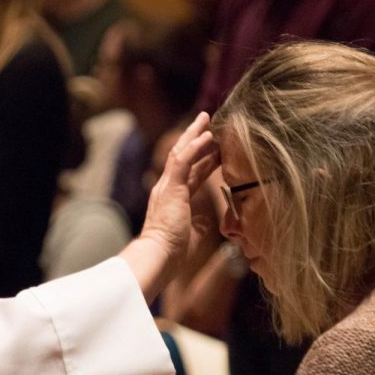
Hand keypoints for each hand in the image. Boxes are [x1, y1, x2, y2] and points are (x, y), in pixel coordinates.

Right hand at [143, 112, 217, 258]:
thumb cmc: (173, 252)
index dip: (203, 160)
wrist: (158, 256)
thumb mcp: (194, 233)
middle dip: (194, 137)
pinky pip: (183, 161)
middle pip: (182, 155)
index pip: (190, 172)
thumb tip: (210, 218)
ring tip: (206, 118)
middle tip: (206, 121)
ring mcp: (166, 186)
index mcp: (172, 198)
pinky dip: (195, 147)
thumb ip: (201, 222)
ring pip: (180, 152)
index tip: (216, 150)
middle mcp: (166, 188)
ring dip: (194, 134)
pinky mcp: (170, 188)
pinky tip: (207, 136)